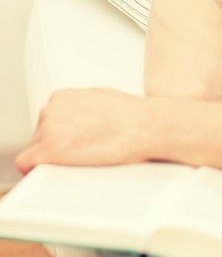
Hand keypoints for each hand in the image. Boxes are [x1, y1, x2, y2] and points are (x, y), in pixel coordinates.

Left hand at [15, 88, 156, 173]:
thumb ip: (80, 110)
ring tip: (78, 161)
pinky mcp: (51, 148)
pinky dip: (39, 171)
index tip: (68, 146)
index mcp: (61, 97)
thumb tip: (77, 125)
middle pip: (38, 137)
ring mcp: (49, 128)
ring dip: (51, 159)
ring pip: (35, 151)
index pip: (46, 122)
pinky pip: (28, 164)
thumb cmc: (130, 116)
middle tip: (78, 155)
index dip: (57, 137)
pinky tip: (58, 173)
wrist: (145, 126)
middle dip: (55, 147)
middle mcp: (51, 109)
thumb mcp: (99, 101)